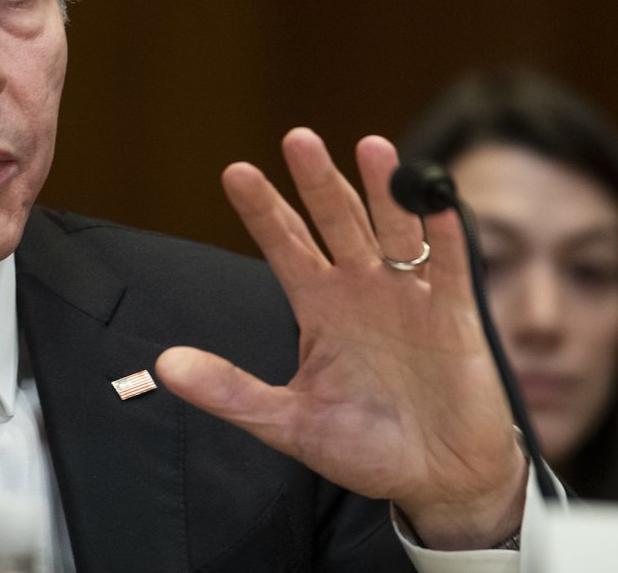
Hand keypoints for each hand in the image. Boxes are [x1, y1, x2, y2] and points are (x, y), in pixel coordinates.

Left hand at [155, 129, 526, 549]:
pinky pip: (449, 267)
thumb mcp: (287, 422)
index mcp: (318, 308)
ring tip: (370, 146)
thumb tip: (164, 365)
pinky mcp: (454, 317)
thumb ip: (230, 391)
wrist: (438, 480)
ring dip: (383, 190)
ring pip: (392, 230)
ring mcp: (408, 298)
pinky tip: (435, 199)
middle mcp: (361, 290)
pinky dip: (444, 234)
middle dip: (318, 182)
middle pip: (336, 223)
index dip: (263, 211)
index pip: (285, 246)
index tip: (234, 172)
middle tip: (297, 138)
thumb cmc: (365, 447)